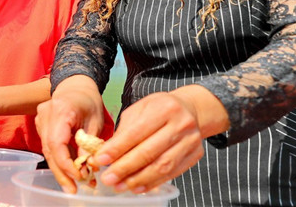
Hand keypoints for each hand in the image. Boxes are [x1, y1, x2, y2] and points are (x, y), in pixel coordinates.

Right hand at [35, 75, 106, 193]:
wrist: (75, 85)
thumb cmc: (88, 101)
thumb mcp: (95, 121)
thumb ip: (90, 143)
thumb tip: (87, 167)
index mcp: (62, 110)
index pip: (57, 142)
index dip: (66, 163)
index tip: (79, 176)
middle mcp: (46, 114)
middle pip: (49, 150)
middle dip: (61, 172)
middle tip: (73, 190)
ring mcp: (40, 119)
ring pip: (47, 150)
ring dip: (59, 169)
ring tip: (73, 185)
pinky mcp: (40, 124)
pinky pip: (47, 146)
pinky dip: (58, 159)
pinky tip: (68, 172)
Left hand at [89, 92, 203, 192]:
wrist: (190, 110)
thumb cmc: (158, 109)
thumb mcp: (138, 110)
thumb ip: (124, 131)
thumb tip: (107, 154)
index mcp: (163, 108)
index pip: (136, 132)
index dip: (117, 148)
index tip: (100, 160)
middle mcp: (180, 124)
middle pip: (149, 152)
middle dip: (125, 168)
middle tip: (108, 178)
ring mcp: (190, 141)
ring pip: (162, 166)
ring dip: (138, 179)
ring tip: (120, 185)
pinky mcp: (195, 155)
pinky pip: (172, 173)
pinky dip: (152, 182)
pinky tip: (137, 186)